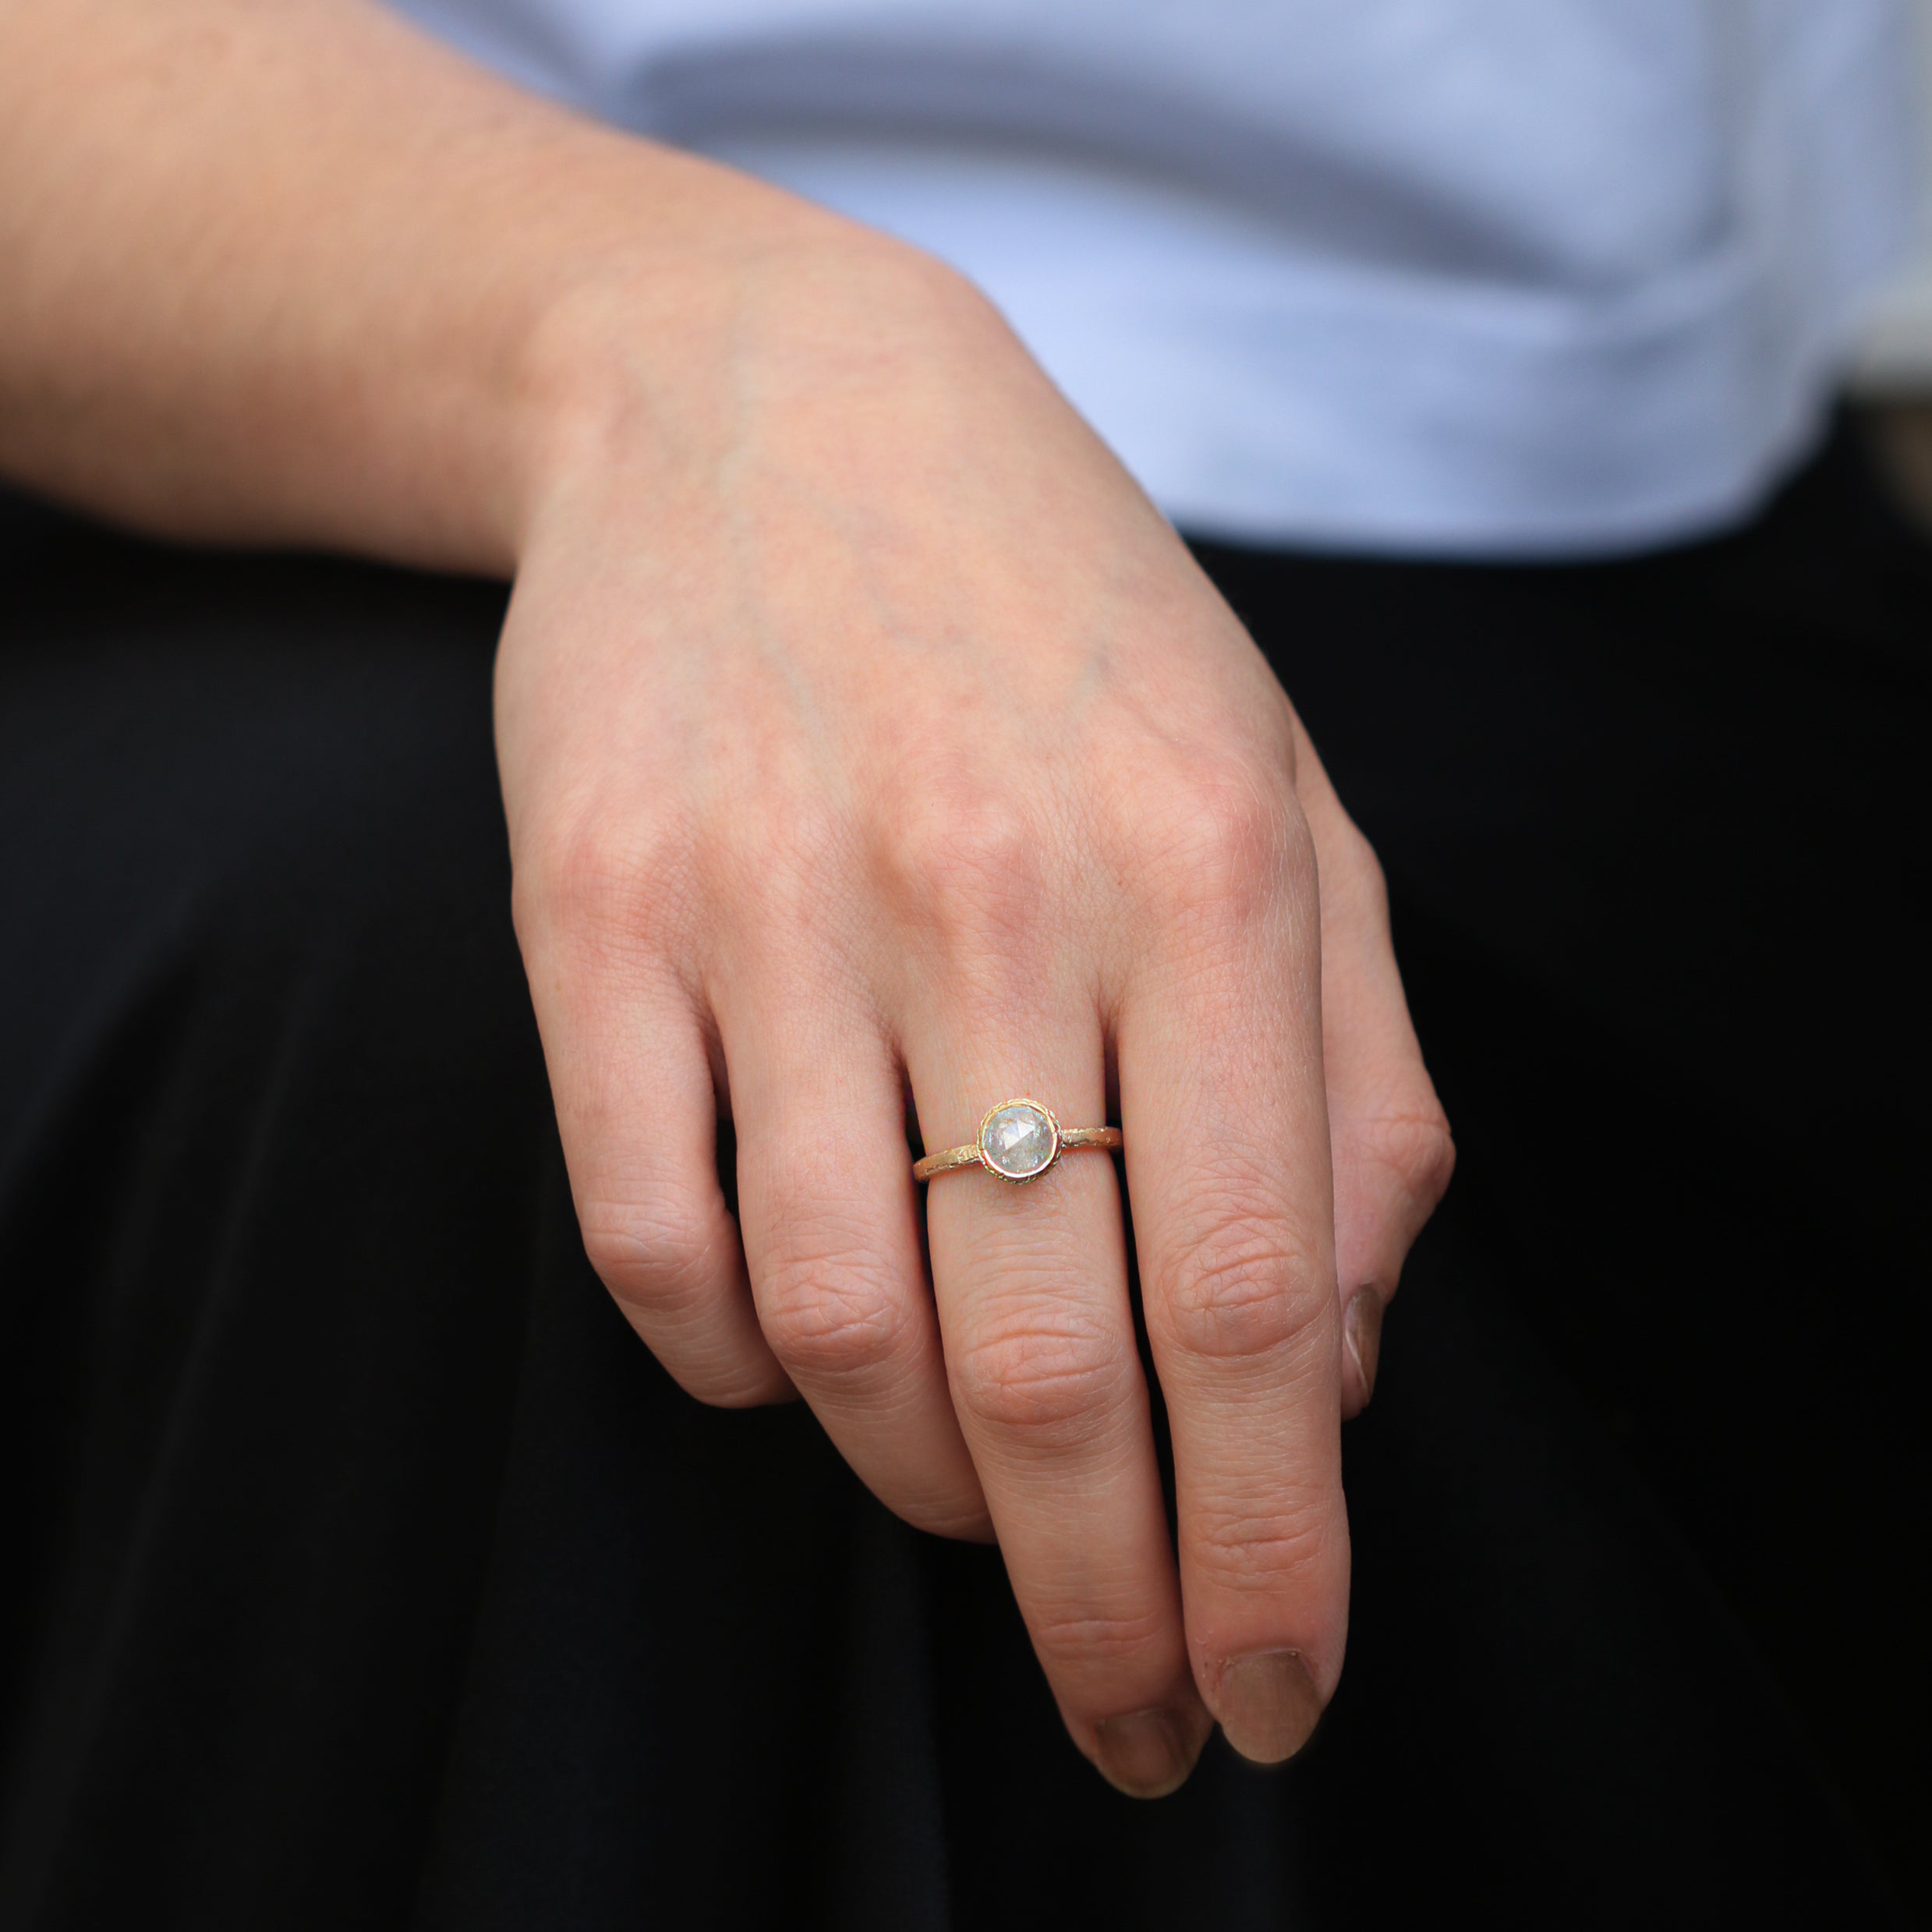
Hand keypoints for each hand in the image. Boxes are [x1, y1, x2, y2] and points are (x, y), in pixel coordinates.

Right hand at [496, 223, 1452, 1795]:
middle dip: (1103, 1600)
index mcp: (1206, 864)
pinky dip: (730, 1367)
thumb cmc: (1056, 626)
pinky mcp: (590, 918)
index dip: (1273, 1544)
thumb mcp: (1279, 793)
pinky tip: (799, 1349)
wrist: (761, 403)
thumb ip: (1356, 1076)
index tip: (1270, 1691)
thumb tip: (1344, 1361)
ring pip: (836, 1335)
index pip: (1259, 1298)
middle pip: (1047, 1365)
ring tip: (978, 1492)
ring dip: (922, 1479)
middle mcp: (986, 893)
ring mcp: (766, 906)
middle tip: (1133, 1714)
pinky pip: (649, 1243)